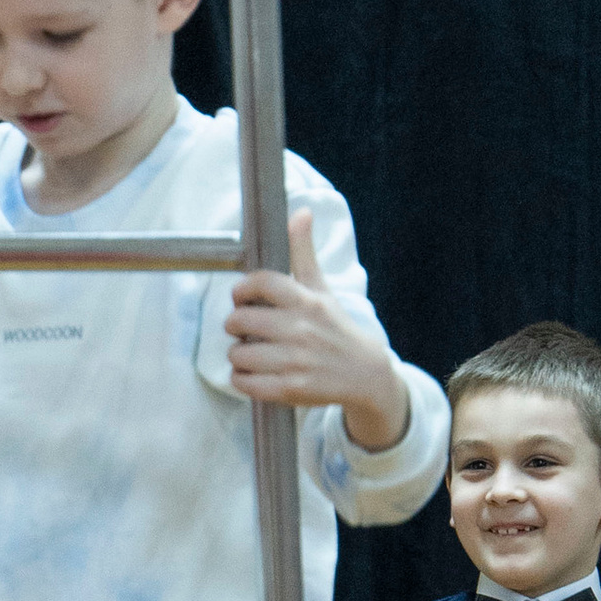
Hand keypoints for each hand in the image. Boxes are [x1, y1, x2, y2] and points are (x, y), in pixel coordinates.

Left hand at [226, 212, 409, 448]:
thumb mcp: (321, 288)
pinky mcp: (292, 389)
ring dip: (237, 354)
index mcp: (307, 301)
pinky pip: (247, 383)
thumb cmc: (335, 328)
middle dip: (235, 325)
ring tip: (246, 353)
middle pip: (242, 320)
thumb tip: (301, 212)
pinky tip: (249, 374)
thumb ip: (303, 253)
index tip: (240, 297)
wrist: (366, 374)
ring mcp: (296, 361)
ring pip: (240, 354)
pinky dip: (241, 380)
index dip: (241, 289)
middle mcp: (301, 329)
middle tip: (241, 329)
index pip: (262, 282)